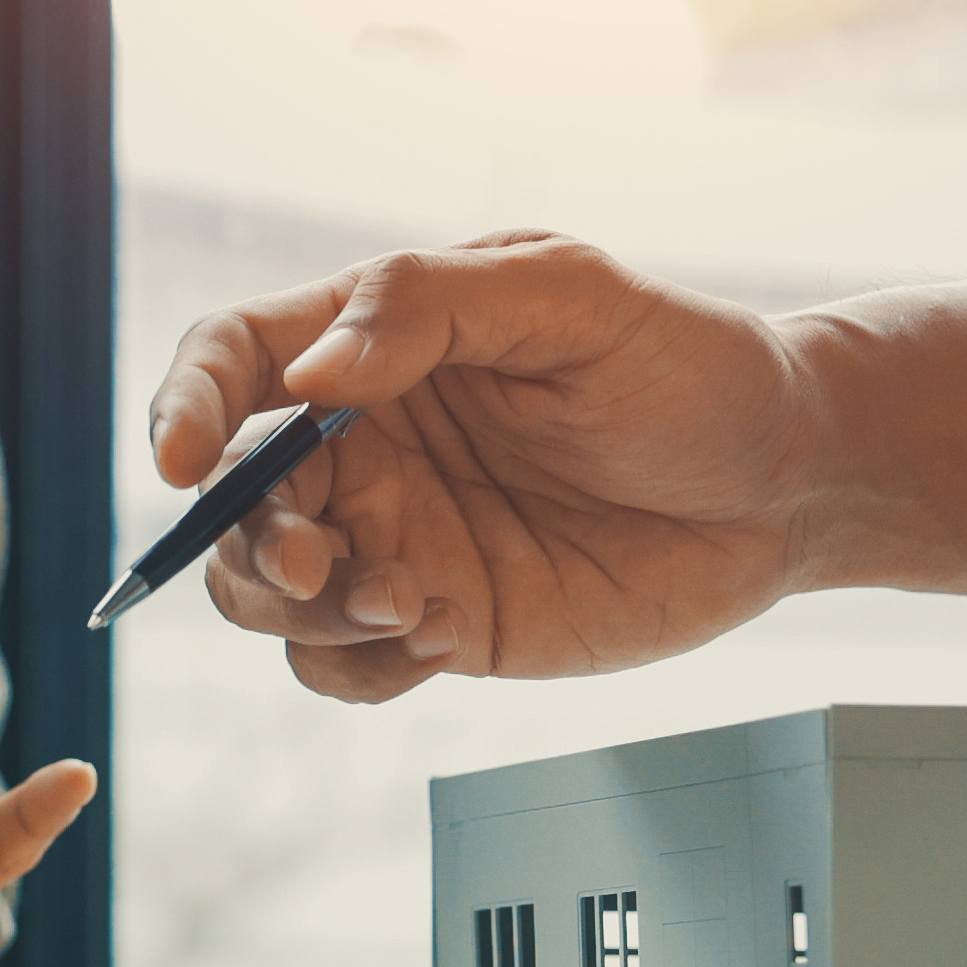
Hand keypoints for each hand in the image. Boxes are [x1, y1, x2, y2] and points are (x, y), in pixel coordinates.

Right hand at [144, 235, 860, 701]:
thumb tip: (311, 371)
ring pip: (267, 596)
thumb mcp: (572, 297)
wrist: (787, 484)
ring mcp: (398, 540)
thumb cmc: (690, 367)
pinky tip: (441, 642)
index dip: (183, 405)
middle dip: (246, 541)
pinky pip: (341, 668)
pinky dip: (360, 669)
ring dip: (303, 615)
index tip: (179, 462)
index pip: (234, 360)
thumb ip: (430, 309)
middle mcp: (369, 445)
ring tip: (408, 605)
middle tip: (319, 566)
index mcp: (379, 344)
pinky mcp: (439, 628)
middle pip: (232, 499)